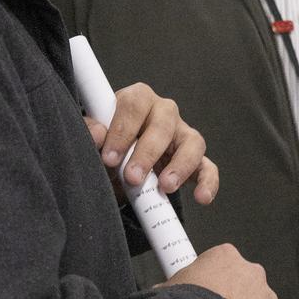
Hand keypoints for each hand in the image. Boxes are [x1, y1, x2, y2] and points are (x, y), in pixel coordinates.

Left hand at [85, 82, 219, 204]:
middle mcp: (164, 112)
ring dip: (180, 165)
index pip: (134, 105)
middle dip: (148, 153)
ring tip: (166, 187)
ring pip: (192, 142)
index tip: (109, 158)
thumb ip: (90, 133)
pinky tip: (202, 198)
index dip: (123, 130)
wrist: (116, 167)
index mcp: (138, 100)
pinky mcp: (195, 159)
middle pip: (164, 124)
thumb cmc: (107, 147)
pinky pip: (208, 167)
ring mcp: (182, 135)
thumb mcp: (94, 140)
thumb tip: (96, 134)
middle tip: (132, 177)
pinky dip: (208, 182)